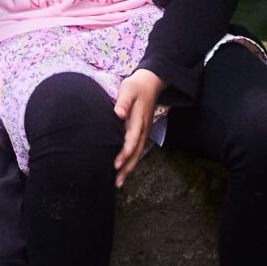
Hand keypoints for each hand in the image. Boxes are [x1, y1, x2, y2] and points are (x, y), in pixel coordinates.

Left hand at [114, 70, 163, 184]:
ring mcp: (145, 132)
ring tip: (119, 182)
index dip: (125, 154)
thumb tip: (118, 114)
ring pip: (138, 153)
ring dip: (130, 168)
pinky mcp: (143, 132)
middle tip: (117, 182)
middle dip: (127, 168)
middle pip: (136, 152)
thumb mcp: (128, 90)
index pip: (132, 140)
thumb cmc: (136, 87)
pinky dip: (132, 161)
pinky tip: (124, 169)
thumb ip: (123, 102)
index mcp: (139, 120)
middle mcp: (144, 129)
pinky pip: (138, 150)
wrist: (151, 83)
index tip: (116, 165)